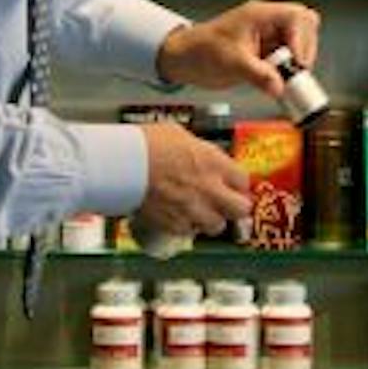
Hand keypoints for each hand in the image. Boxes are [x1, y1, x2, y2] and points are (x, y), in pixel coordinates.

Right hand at [135, 121, 249, 235]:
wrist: (123, 166)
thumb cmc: (146, 145)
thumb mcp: (179, 135)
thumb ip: (195, 149)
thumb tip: (196, 153)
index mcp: (213, 162)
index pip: (243, 181)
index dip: (239, 185)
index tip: (234, 186)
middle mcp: (209, 188)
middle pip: (240, 209)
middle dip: (235, 207)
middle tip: (227, 205)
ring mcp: (193, 209)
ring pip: (217, 226)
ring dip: (211, 220)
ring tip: (201, 213)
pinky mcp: (174, 225)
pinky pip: (190, 233)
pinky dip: (187, 229)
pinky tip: (180, 219)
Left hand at [156, 0, 320, 96]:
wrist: (184, 59)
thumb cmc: (200, 50)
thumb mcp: (231, 64)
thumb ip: (258, 75)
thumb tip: (280, 86)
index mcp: (259, 15)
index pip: (295, 17)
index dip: (302, 40)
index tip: (298, 63)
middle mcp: (266, 22)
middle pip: (304, 25)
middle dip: (305, 49)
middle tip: (297, 71)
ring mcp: (267, 35)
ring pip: (298, 42)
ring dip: (297, 61)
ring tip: (285, 78)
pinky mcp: (265, 50)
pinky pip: (287, 56)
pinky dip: (287, 69)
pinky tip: (279, 82)